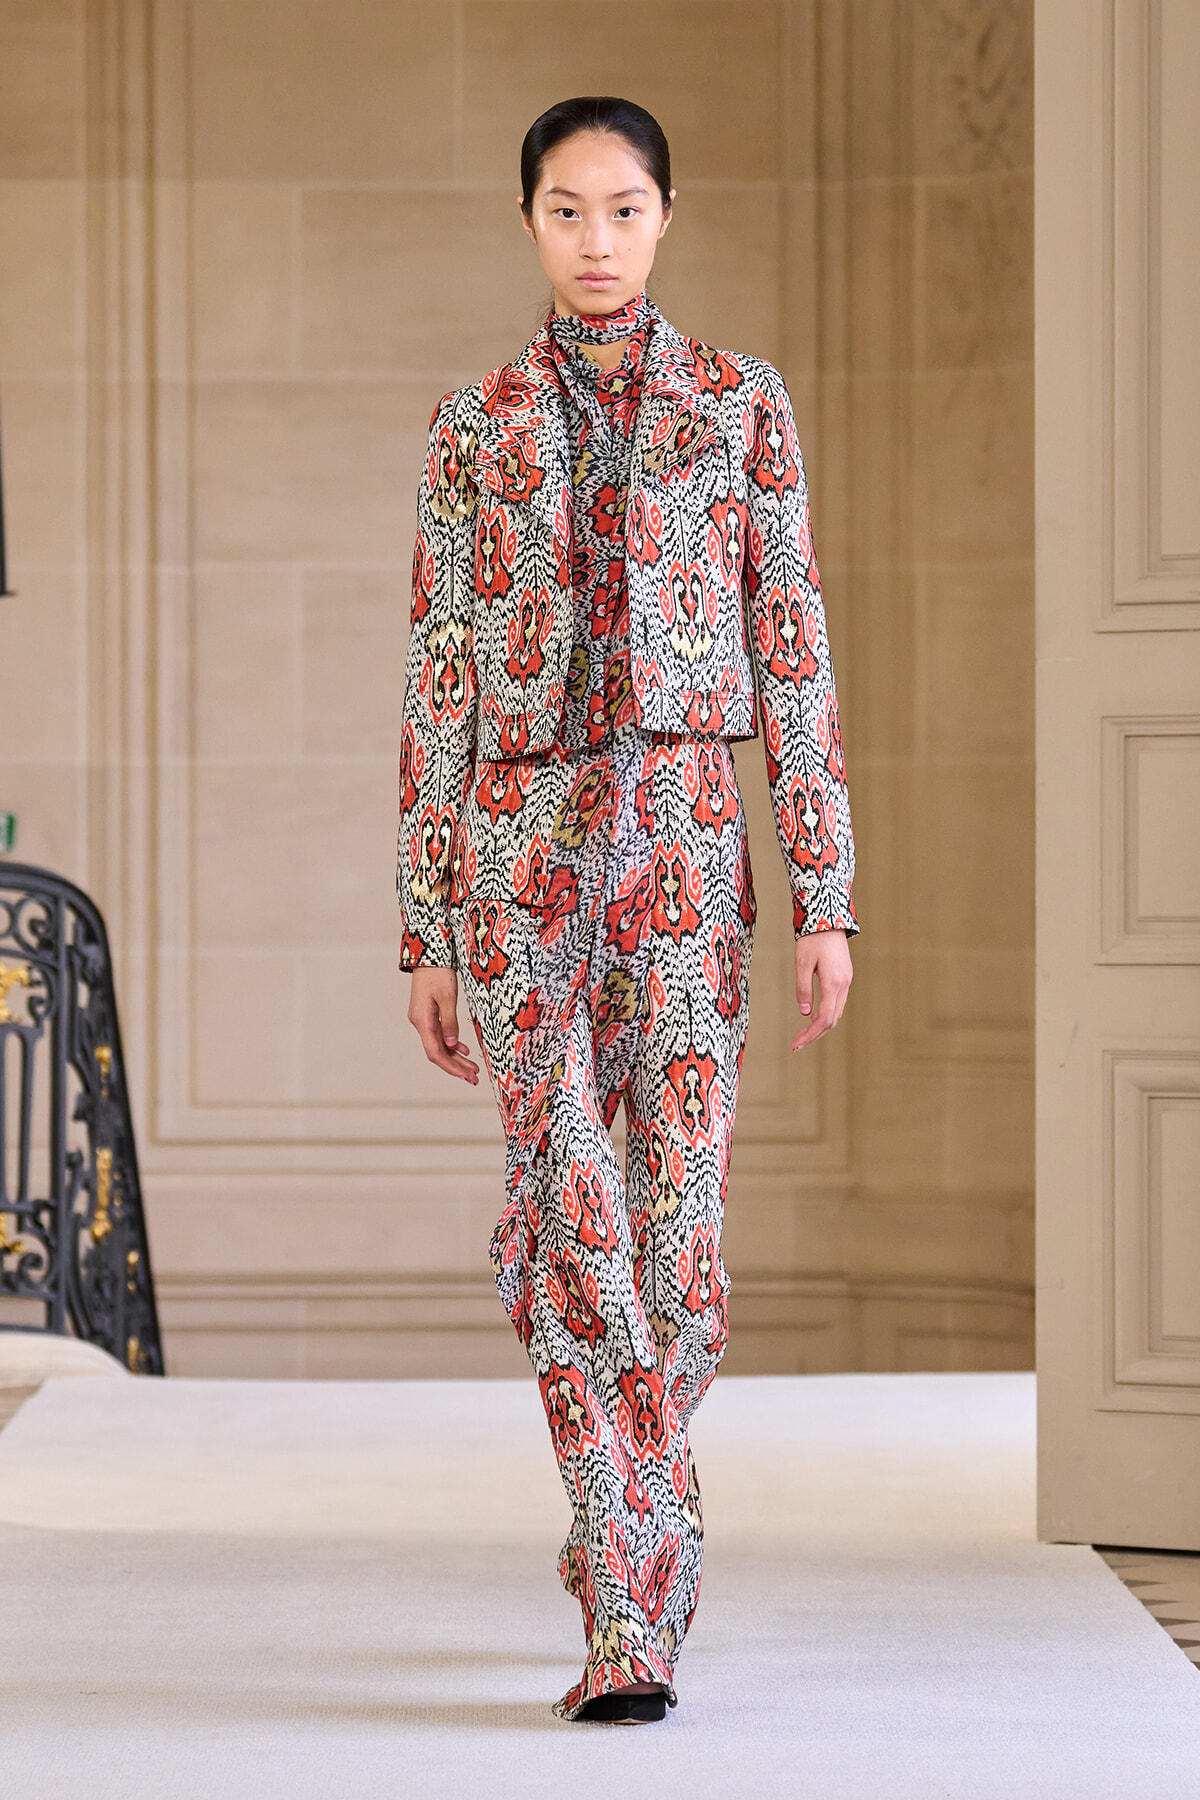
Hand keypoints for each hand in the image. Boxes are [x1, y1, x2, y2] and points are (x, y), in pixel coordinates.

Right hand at [407, 967, 479, 1083]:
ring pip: (439, 1045)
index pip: (436, 1052)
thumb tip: (453, 1046)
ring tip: (472, 1068)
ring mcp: (423, 1018)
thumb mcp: (447, 997)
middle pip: (438, 1052)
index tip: (466, 1076)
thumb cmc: (438, 972)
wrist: (428, 954)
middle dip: (456, 1066)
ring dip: (455, 1058)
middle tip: (474, 1078)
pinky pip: (439, 1034)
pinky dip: (452, 1044)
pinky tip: (463, 1050)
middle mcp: (420, 1022)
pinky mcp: (428, 1013)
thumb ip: (450, 1022)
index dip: (451, 1067)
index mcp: (422, 1020)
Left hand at [791, 927, 851, 1050]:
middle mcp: (844, 985)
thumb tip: (805, 1013)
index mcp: (834, 983)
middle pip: (832, 1020)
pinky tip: (813, 1015)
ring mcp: (847, 980)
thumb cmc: (812, 939)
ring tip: (802, 1033)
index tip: (796, 1044)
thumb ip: (803, 989)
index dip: (811, 1035)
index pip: (824, 1019)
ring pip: (836, 1012)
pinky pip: (837, 1002)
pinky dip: (826, 1013)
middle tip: (796, 1042)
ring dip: (820, 1025)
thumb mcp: (802, 964)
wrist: (828, 918)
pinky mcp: (845, 976)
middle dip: (814, 1034)